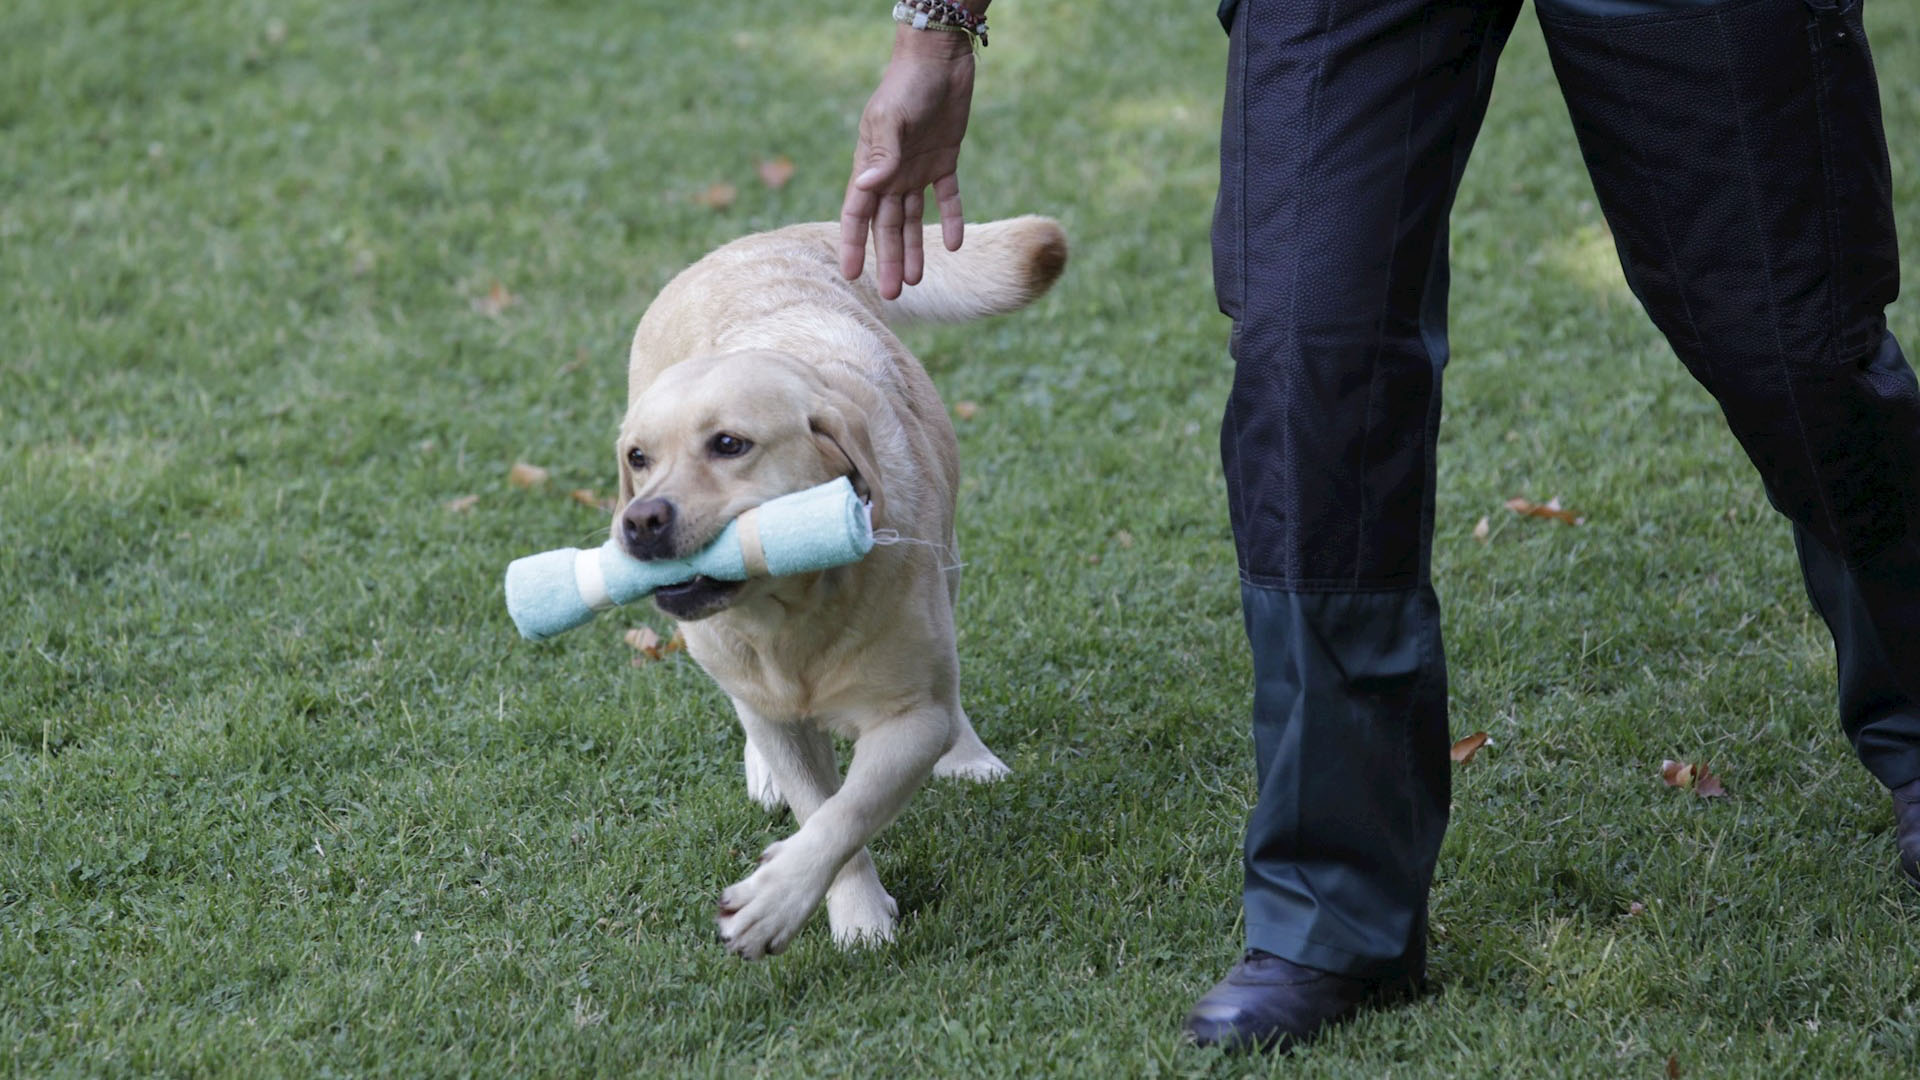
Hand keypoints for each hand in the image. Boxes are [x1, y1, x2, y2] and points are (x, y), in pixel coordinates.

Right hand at [839, 28, 975, 299]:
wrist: (940, 57)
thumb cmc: (907, 84)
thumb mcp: (893, 118)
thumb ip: (883, 154)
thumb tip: (868, 189)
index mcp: (871, 164)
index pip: (857, 213)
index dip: (853, 243)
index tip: (852, 275)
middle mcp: (891, 172)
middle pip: (887, 224)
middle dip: (888, 258)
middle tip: (893, 295)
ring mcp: (917, 168)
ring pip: (913, 218)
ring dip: (915, 248)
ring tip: (915, 281)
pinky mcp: (945, 160)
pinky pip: (947, 197)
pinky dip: (952, 219)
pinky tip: (956, 245)